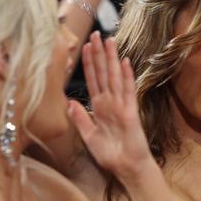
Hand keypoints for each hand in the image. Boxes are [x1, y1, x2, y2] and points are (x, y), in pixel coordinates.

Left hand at [68, 32, 151, 181]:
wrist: (127, 167)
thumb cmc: (111, 154)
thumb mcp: (89, 136)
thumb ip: (80, 119)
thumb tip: (69, 101)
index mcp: (100, 108)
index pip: (93, 80)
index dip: (88, 63)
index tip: (84, 46)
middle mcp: (110, 102)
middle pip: (103, 73)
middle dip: (99, 54)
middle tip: (97, 34)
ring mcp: (121, 105)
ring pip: (114, 77)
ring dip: (111, 59)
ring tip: (109, 41)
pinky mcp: (130, 112)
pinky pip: (127, 91)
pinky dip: (126, 77)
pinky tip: (124, 63)